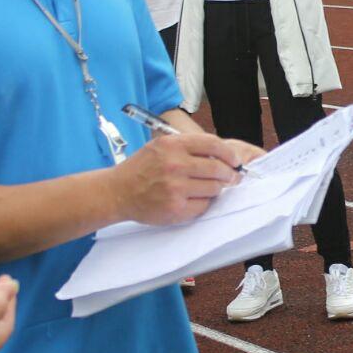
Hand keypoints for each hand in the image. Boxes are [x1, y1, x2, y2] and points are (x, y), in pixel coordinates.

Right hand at [107, 133, 245, 224]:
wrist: (117, 192)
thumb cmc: (141, 169)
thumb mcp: (161, 146)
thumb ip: (188, 147)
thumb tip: (222, 155)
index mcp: (173, 145)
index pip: (213, 145)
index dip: (229, 153)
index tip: (235, 160)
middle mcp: (175, 165)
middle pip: (218, 169)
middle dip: (229, 174)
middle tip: (231, 177)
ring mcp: (176, 188)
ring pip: (214, 189)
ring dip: (216, 189)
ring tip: (208, 188)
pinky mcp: (176, 208)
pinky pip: (204, 206)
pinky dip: (204, 203)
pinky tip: (195, 199)